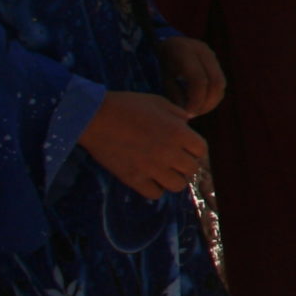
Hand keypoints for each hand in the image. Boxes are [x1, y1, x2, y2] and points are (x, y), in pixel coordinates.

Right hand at [78, 91, 206, 199]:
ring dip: (173, 178)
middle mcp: (169, 152)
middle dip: (186, 164)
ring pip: (178, 185)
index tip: (186, 147)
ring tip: (164, 170)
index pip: (201, 150)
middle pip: (192, 169)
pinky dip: (155, 188)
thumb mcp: (158, 102)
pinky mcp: (133, 178)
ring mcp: (151, 168)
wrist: (93, 117)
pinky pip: (155, 194)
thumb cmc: (126, 105)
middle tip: (175, 159)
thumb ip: (177, 114)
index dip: (195, 149)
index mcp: (178, 132)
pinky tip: (148, 177)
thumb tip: (188, 123)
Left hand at [156, 36, 225, 117]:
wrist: (167, 42)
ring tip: (197, 110)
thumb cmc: (160, 62)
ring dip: (211, 101)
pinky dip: (213, 96)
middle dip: (206, 103)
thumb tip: (187, 113)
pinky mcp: (216, 62)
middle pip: (215, 82)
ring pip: (220, 84)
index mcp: (184, 51)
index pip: (200, 80)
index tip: (187, 113)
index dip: (196, 100)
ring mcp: (212, 55)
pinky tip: (201, 103)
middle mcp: (202, 51)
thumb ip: (174, 93)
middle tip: (194, 114)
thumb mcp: (162, 76)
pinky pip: (220, 82)